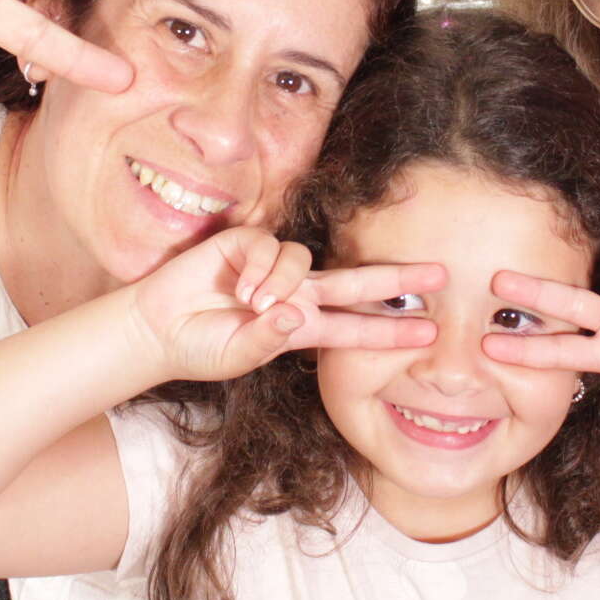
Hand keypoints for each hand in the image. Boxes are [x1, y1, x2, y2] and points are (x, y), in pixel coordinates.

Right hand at [122, 227, 440, 382]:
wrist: (158, 329)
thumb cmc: (201, 349)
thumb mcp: (240, 355)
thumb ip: (270, 340)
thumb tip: (295, 315)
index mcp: (301, 328)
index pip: (355, 328)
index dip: (390, 329)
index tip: (428, 332)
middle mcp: (296, 295)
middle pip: (356, 283)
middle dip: (397, 279)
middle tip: (441, 274)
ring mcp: (274, 269)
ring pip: (303, 262)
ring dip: (282, 283)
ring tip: (251, 304)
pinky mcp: (247, 244)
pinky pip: (269, 247)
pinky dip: (257, 268)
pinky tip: (237, 287)